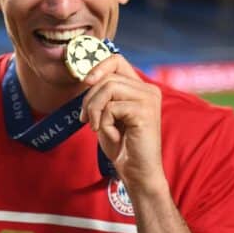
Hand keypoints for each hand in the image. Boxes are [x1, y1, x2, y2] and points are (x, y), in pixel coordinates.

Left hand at [80, 54, 166, 192]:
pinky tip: (113, 136)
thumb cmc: (122, 145)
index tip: (86, 82)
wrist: (137, 172)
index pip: (117, 60)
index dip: (98, 67)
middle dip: (89, 98)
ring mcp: (149, 99)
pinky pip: (111, 108)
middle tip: (85, 119)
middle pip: (107, 77)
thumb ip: (103, 94)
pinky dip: (104, 123)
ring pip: (108, 88)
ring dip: (94, 109)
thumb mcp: (108, 114)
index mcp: (141, 87)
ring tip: (96, 127)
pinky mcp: (145, 112)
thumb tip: (88, 77)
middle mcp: (148, 90)